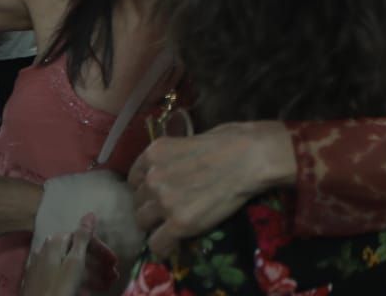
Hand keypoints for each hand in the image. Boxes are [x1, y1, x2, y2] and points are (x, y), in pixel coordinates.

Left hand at [20, 212, 117, 295]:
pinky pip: (61, 276)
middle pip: (76, 253)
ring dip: (90, 274)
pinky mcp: (37, 281)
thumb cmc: (58, 288)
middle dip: (97, 264)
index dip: (100, 250)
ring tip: (104, 286)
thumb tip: (90, 214)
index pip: (82, 238)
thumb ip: (82, 238)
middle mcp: (45, 249)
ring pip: (70, 266)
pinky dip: (76, 281)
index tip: (114, 263)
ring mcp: (40, 266)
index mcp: (55, 242)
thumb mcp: (74, 262)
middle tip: (113, 277)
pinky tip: (85, 289)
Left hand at [129, 122, 293, 255]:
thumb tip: (176, 166)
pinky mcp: (180, 223)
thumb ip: (175, 155)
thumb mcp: (192, 139)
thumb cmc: (232, 140)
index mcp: (155, 152)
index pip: (134, 178)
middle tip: (168, 210)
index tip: (157, 194)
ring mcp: (164, 201)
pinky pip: (158, 245)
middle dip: (150, 206)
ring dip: (155, 225)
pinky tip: (173, 245)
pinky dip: (164, 247)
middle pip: (137, 201)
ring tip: (172, 226)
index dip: (146, 188)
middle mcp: (153, 177)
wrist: (251, 158)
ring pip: (143, 223)